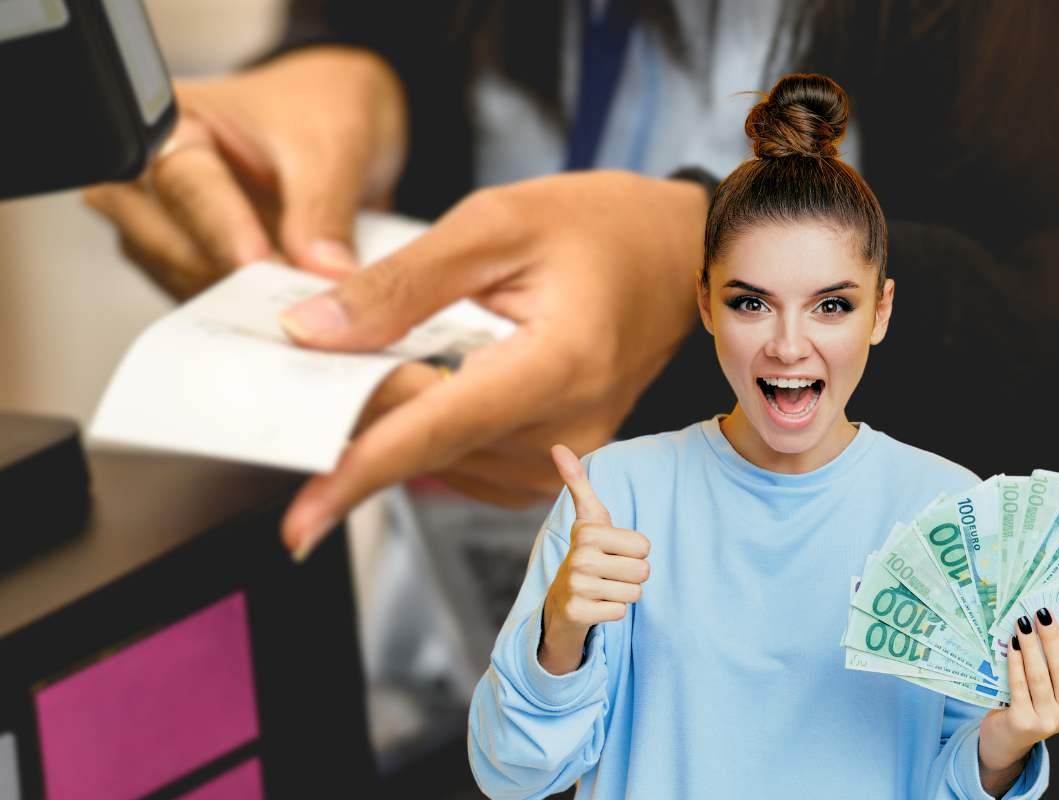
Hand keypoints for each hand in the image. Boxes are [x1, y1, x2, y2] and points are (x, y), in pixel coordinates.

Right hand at [83, 46, 406, 298]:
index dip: (223, 228)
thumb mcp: (334, 147)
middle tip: (295, 293)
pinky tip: (289, 307)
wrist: (337, 131)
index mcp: (171, 122)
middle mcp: (151, 174)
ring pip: (182, 278)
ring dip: (241, 297)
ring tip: (301, 301)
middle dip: (231, 272)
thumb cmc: (320, 112)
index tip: (257, 263)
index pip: (184, 184)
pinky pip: (205, 299)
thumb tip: (321, 272)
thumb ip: (323, 209)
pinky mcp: (188, 266)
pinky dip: (247, 308)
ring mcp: (164, 225)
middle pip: (166, 242)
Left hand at [277, 170, 705, 555]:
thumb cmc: (597, 228)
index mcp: (557, 364)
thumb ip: (400, 282)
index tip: (300, 522)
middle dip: (361, 416)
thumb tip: (312, 332)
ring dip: (399, 420)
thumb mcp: (495, 224)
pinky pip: (469, 465)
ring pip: (443, 461)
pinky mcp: (558, 463)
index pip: (438, 430)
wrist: (674, 256)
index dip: (360, 475)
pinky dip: (433, 432)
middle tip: (311, 371)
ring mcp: (568, 453)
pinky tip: (432, 385)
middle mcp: (569, 427)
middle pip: (430, 447)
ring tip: (393, 357)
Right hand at [537, 445, 650, 674]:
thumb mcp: (587, 517)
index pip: (644, 545)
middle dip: (632, 574)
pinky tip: (597, 604)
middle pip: (643, 570)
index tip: (612, 551)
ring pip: (635, 593)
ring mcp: (577, 587)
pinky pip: (621, 612)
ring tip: (604, 587)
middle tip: (610, 572)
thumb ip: (578, 482)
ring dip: (624, 592)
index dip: (635, 551)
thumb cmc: (586, 552)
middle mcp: (579, 558)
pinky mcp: (578, 613)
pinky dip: (613, 610)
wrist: (561, 600)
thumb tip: (558, 446)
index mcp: (587, 532)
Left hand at [978, 605, 1058, 795]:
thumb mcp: (1052, 688)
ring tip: (1022, 622)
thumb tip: (1048, 620)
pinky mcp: (1025, 722)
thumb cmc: (1031, 703)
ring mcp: (1050, 721)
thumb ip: (1055, 665)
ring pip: (1040, 675)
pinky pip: (1019, 685)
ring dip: (1031, 645)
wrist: (1008, 739)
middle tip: (1041, 611)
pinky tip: (1011, 644)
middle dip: (1052, 636)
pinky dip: (1015, 663)